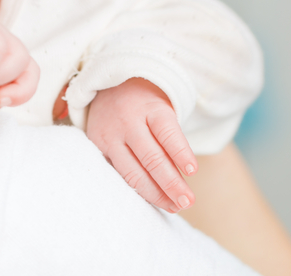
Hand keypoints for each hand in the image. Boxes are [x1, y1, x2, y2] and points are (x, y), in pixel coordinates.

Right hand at [85, 78, 198, 212]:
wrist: (108, 86)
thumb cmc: (145, 104)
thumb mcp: (161, 109)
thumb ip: (170, 139)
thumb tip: (184, 177)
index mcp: (149, 107)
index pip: (167, 132)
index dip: (181, 153)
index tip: (193, 171)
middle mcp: (127, 121)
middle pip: (152, 158)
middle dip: (172, 183)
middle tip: (188, 201)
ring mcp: (110, 135)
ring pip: (132, 172)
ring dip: (155, 194)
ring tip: (174, 206)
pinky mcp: (97, 147)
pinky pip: (117, 175)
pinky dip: (135, 190)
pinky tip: (151, 200)